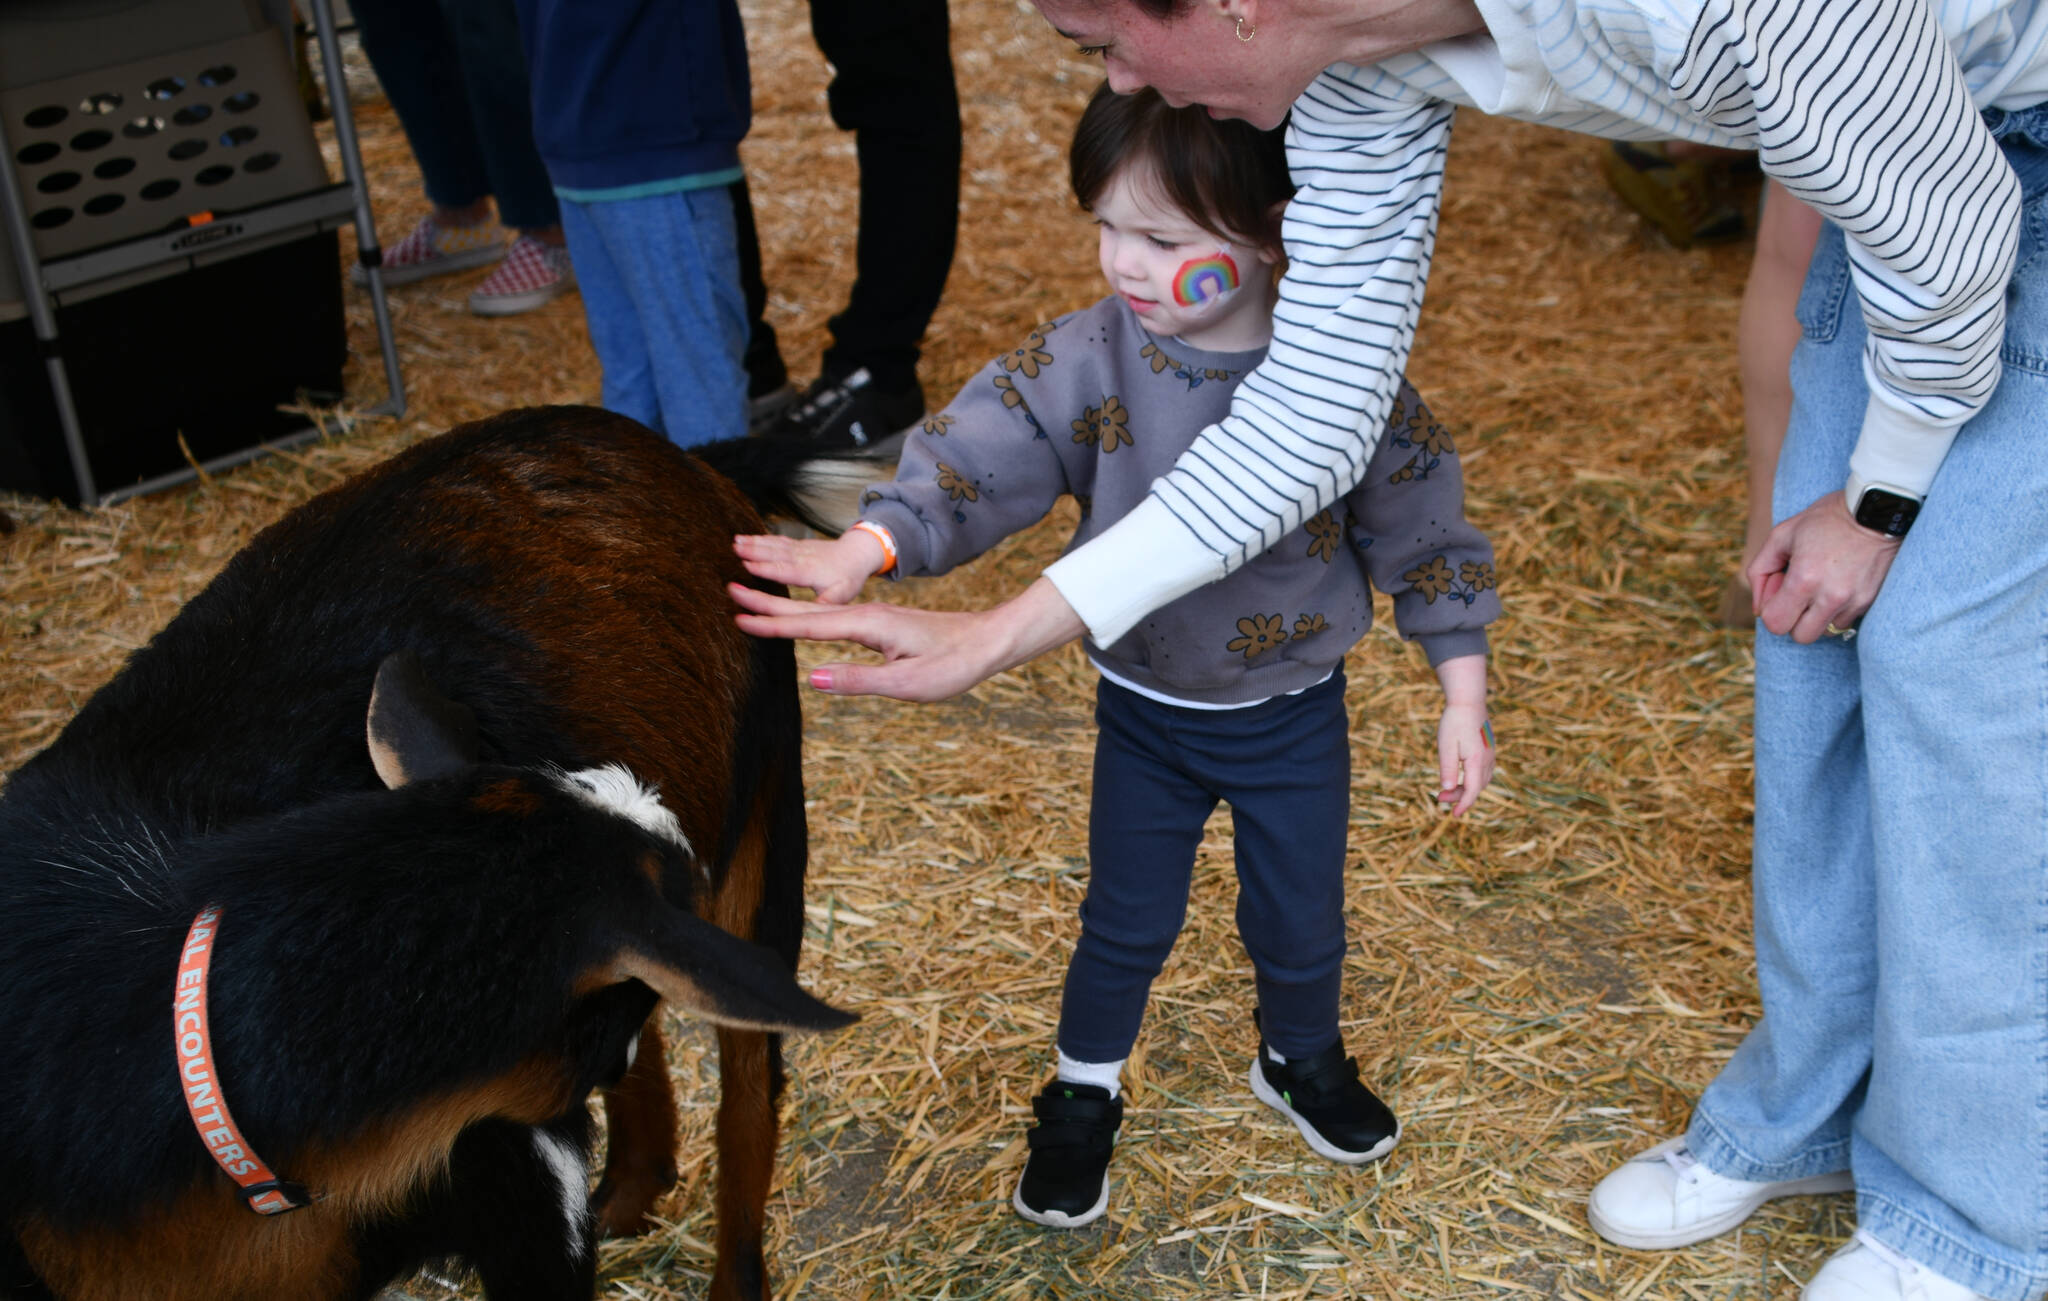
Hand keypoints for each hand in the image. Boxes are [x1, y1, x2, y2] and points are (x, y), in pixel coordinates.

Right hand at [728, 575, 1086, 701]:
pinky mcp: (880, 623)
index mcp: (867, 625)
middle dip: (767, 603)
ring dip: (783, 606)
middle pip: (807, 612)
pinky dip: (808, 614)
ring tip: (752, 596)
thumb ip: (859, 680)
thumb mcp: (907, 682)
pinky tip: (802, 618)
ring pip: (819, 612)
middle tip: (728, 590)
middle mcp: (866, 615)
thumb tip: (813, 678)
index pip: (809, 625)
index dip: (772, 623)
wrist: (988, 642)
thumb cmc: (952, 665)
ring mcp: (873, 617)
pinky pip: (833, 617)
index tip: (737, 615)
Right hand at [734, 530, 884, 604]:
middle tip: (733, 549)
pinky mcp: (798, 544)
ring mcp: (799, 548)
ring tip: (734, 540)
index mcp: (810, 571)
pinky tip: (747, 537)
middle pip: (775, 553)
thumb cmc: (849, 577)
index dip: (765, 568)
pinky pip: (777, 540)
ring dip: (754, 542)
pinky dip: (761, 538)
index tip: (746, 566)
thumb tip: (813, 614)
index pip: (785, 570)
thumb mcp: (843, 594)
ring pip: (774, 544)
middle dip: (753, 551)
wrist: (857, 553)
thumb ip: (827, 602)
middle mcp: (803, 557)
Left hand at [1437, 701, 1493, 815]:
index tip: (1453, 814)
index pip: (1472, 790)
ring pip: (1482, 780)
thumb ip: (1447, 768)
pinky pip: (1484, 771)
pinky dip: (1473, 779)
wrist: (1468, 700)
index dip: (1463, 804)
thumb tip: (1447, 789)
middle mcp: (1488, 760)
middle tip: (1440, 797)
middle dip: (1460, 796)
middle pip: (1477, 787)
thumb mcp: (1446, 746)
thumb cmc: (1454, 722)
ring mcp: (1490, 754)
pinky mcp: (1488, 749)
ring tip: (1448, 790)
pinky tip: (1461, 777)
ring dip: (1467, 789)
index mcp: (1477, 761)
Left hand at [1745, 491, 1900, 642]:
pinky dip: (1838, 609)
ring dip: (1817, 615)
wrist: (1877, 509)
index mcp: (1804, 579)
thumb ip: (1759, 571)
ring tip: (1822, 585)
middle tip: (1798, 591)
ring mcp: (1855, 601)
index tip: (1780, 585)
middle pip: (1800, 636)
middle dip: (1793, 618)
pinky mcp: (1872, 600)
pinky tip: (1839, 584)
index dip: (1771, 608)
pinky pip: (1847, 620)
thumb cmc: (1826, 519)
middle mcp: (1831, 596)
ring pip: (1826, 631)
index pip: (1776, 624)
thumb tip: (1758, 608)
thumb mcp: (1781, 535)